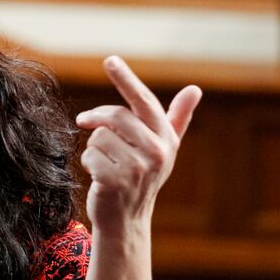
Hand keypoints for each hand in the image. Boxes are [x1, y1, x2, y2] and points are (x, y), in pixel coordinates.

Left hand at [76, 56, 201, 237]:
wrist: (127, 219)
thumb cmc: (141, 179)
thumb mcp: (162, 149)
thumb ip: (176, 119)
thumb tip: (195, 89)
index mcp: (165, 139)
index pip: (144, 102)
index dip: (127, 79)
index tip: (110, 60)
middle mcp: (156, 152)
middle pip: (115, 117)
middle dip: (96, 118)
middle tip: (84, 120)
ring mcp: (136, 168)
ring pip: (98, 137)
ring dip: (94, 148)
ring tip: (104, 163)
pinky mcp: (115, 181)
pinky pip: (89, 155)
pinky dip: (88, 163)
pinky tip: (98, 176)